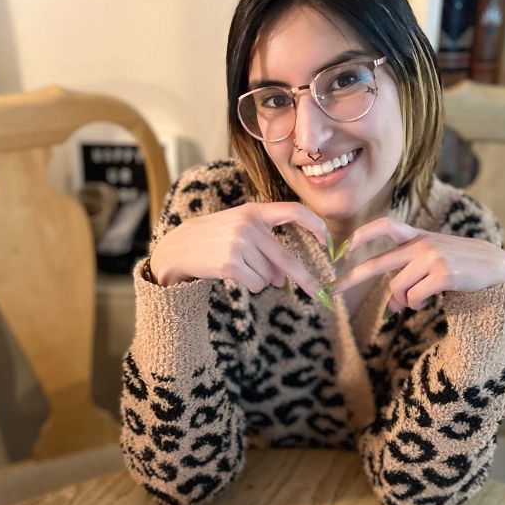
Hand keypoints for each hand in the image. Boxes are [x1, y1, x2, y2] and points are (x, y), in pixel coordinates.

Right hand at [149, 201, 328, 299]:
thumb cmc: (215, 239)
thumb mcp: (242, 234)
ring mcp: (238, 244)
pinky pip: (256, 283)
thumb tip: (283, 279)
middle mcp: (248, 225)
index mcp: (255, 211)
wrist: (178, 248)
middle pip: (286, 258)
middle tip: (320, 294)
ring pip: (269, 276)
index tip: (327, 240)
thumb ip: (267, 250)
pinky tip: (234, 274)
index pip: (293, 211)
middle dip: (306, 279)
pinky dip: (251, 284)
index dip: (314, 224)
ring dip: (261, 279)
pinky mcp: (230, 263)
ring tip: (239, 266)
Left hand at [331, 217, 504, 312]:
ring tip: (422, 298)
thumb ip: (407, 279)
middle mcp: (421, 245)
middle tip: (331, 290)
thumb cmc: (460, 266)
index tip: (343, 247)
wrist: (495, 267)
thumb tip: (390, 306)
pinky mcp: (442, 274)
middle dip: (351, 278)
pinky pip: (413, 298)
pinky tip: (430, 301)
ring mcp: (431, 259)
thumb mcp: (431, 266)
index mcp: (418, 237)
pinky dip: (417, 305)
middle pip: (378, 264)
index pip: (386, 227)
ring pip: (398, 289)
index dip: (364, 235)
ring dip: (406, 301)